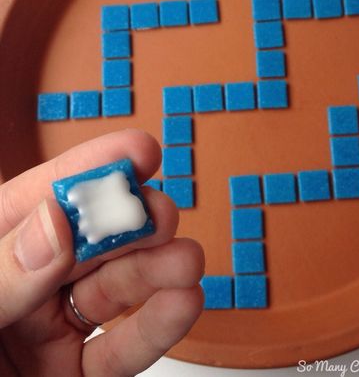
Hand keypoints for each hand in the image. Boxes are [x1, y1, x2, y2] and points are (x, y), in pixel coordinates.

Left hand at [0, 129, 203, 375]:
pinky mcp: (74, 375)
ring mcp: (49, 331)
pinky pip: (121, 348)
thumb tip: (54, 223)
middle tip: (159, 214)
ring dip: (158, 271)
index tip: (136, 153)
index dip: (90, 170)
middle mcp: (22, 288)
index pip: (38, 200)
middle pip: (89, 242)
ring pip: (115, 291)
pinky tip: (184, 301)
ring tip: (186, 260)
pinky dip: (158, 325)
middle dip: (130, 222)